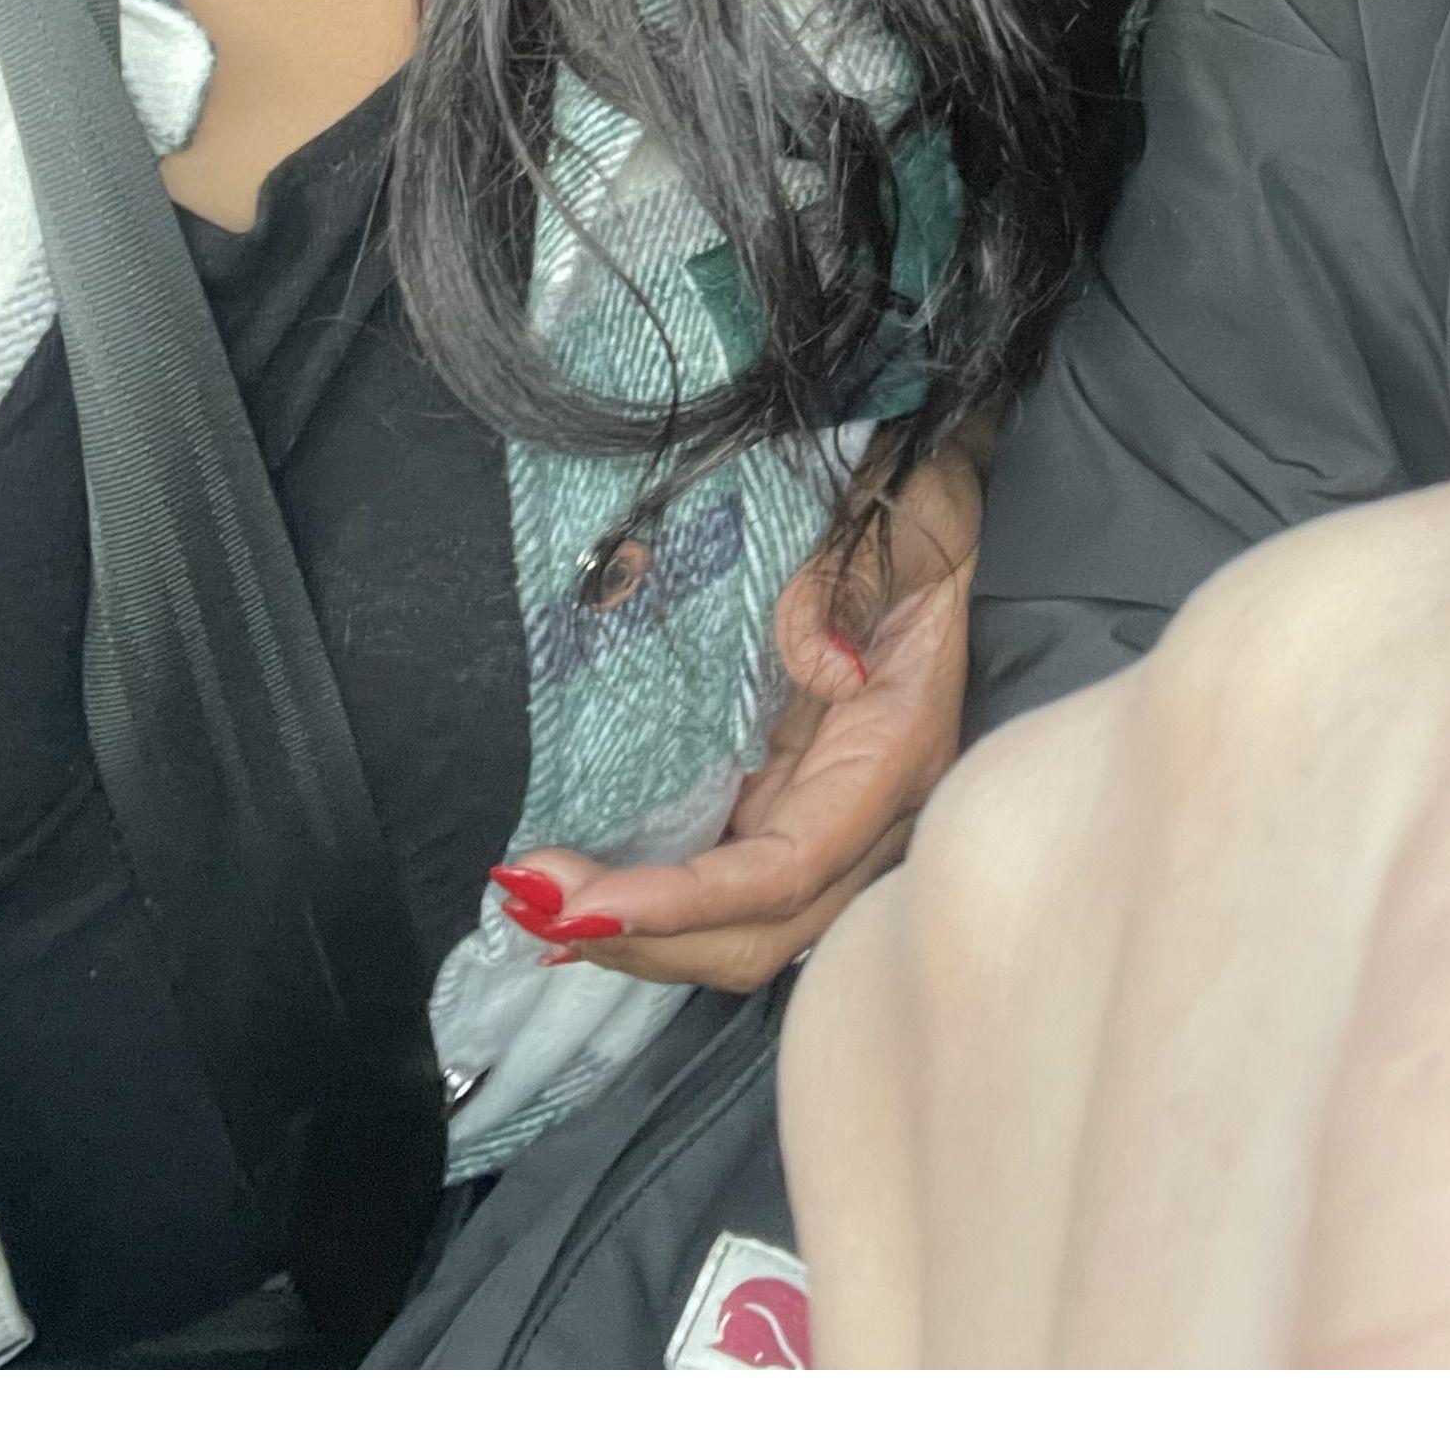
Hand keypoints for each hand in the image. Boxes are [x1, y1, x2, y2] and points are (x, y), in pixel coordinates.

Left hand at [496, 435, 982, 994]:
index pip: (793, 868)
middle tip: (530, 897)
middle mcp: (869, 815)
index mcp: (898, 753)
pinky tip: (570, 899)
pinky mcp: (784, 806)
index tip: (585, 902)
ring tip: (530, 902)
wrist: (919, 510)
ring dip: (634, 936)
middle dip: (642, 938)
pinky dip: (643, 907)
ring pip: (735, 929)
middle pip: (759, 934)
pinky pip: (716, 889)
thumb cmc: (913, 512)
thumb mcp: (902, 516)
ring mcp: (824, 819)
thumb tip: (818, 659)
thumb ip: (851, 582)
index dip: (691, 901)